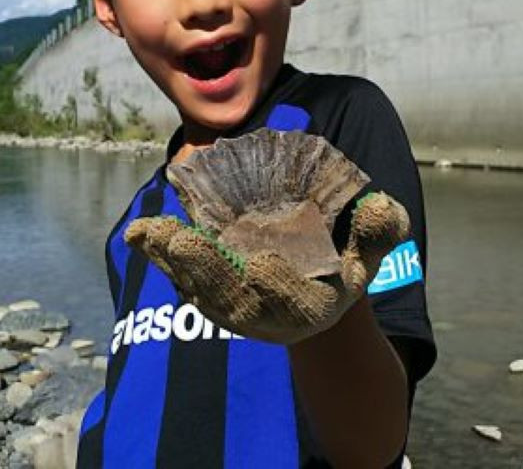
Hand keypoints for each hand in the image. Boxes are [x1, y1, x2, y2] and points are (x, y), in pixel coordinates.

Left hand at [124, 192, 408, 343]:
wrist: (311, 291)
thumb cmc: (342, 262)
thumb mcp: (368, 251)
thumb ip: (378, 230)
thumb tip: (382, 206)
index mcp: (311, 307)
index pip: (293, 302)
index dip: (278, 287)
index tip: (263, 264)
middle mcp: (265, 314)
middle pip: (233, 300)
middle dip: (210, 273)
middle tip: (187, 244)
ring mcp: (230, 305)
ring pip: (199, 288)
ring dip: (175, 262)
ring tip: (154, 234)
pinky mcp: (204, 290)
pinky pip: (178, 274)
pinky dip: (158, 254)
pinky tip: (140, 233)